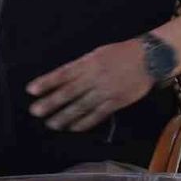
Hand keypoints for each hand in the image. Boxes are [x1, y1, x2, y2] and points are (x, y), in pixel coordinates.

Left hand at [26, 39, 154, 131]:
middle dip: (51, 102)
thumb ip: (81, 66)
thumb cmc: (121, 53)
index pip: (63, 74)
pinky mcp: (116, 102)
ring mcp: (106, 91)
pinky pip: (98, 115)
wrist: (150, 58)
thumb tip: (62, 79)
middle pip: (69, 92)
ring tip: (51, 124)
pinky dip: (84, 122)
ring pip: (81, 106)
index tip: (31, 90)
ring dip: (64, 116)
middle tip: (35, 111)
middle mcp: (95, 77)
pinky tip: (73, 128)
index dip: (46, 82)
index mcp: (89, 63)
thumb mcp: (98, 53)